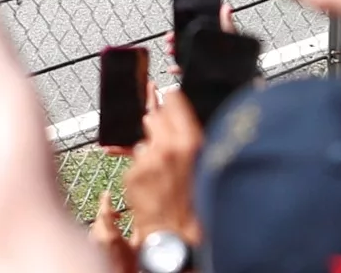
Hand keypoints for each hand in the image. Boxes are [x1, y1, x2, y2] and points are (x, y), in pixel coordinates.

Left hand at [88, 192, 135, 272]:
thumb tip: (141, 220)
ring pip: (95, 226)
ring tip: (115, 226)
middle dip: (107, 213)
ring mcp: (92, 243)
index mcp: (111, 235)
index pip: (105, 212)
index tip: (107, 194)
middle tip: (117, 215)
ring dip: (104, 223)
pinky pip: (93, 234)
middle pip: (99, 218)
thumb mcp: (137, 247)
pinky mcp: (90, 247)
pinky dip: (100, 231)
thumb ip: (138, 232)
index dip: (106, 201)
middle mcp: (98, 238)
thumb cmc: (127, 267)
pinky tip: (108, 237)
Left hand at [122, 88, 203, 244]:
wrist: (180, 239)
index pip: (174, 100)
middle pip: (153, 115)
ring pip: (143, 140)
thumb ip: (194, 140)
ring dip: (150, 148)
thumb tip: (182, 118)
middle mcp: (167, 147)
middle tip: (166, 139)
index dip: (171, 101)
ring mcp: (147, 160)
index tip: (169, 99)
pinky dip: (142, 169)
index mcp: (192, 143)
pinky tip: (155, 185)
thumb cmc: (199, 208)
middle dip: (158, 124)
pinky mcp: (132, 174)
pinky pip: (136, 161)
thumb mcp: (208, 166)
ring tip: (164, 171)